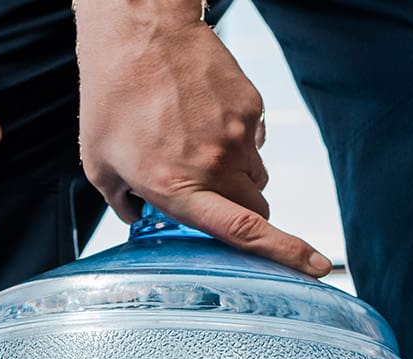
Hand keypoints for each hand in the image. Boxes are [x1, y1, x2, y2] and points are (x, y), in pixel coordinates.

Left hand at [74, 0, 330, 275]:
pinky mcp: (251, 108)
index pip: (243, 231)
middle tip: (208, 195)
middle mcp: (215, 165)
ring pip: (256, 175)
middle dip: (239, 212)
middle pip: (257, 209)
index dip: (284, 254)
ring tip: (194, 146)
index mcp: (178, 187)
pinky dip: (235, 140)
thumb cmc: (113, 96)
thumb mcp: (98, 163)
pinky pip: (255, 140)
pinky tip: (202, 120)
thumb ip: (122, 201)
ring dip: (235, 175)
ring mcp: (239, 134)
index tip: (313, 268)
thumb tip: (137, 215)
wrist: (140, 35)